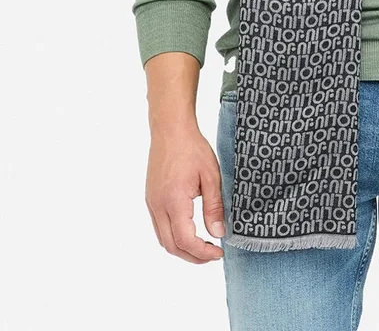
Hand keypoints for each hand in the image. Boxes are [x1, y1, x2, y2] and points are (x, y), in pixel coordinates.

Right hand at [145, 123, 225, 263]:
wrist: (170, 130)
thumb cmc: (192, 148)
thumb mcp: (211, 176)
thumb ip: (214, 206)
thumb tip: (219, 233)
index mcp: (174, 201)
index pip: (185, 240)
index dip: (202, 253)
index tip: (219, 253)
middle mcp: (158, 206)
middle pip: (171, 246)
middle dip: (193, 256)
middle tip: (213, 254)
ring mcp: (152, 203)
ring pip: (163, 240)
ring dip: (182, 249)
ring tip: (203, 246)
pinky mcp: (151, 199)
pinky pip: (159, 227)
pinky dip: (174, 237)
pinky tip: (189, 231)